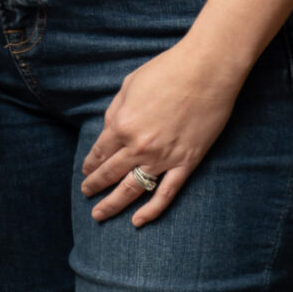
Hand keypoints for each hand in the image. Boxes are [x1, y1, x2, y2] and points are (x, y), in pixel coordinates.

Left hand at [79, 36, 245, 225]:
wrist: (207, 71)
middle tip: (86, 194)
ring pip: (131, 190)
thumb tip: (109, 130)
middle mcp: (138, 146)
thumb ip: (115, 111)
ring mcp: (163, 158)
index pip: (99, 153)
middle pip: (110, 174)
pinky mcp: (186, 163)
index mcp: (122, 125)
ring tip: (99, 214)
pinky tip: (137, 221)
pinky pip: (165, 194)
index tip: (85, 172)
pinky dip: (151, 211)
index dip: (90, 165)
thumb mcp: (129, 85)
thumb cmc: (167, 71)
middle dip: (95, 186)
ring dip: (112, 204)